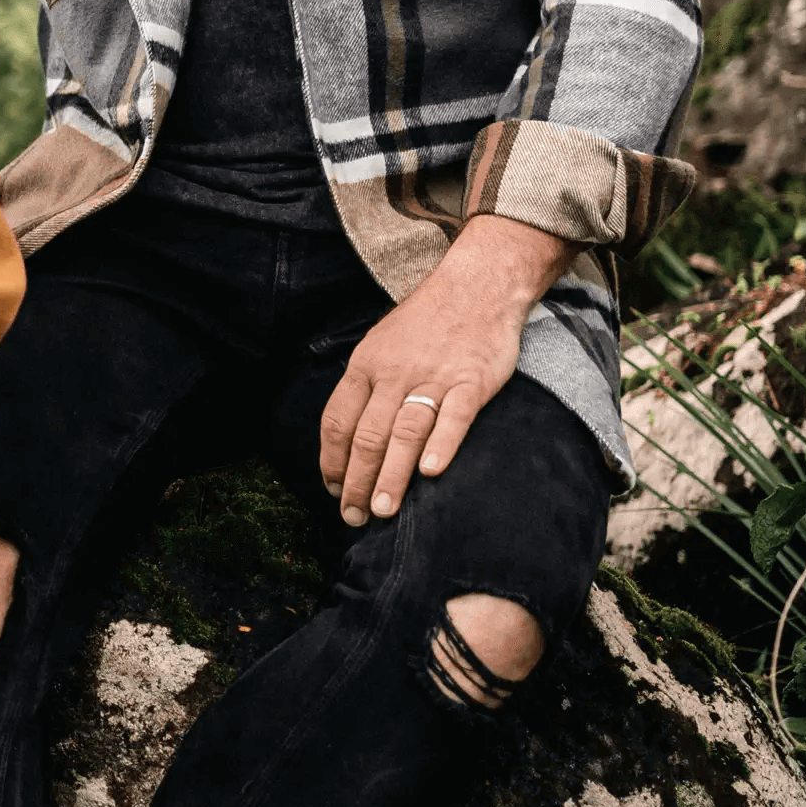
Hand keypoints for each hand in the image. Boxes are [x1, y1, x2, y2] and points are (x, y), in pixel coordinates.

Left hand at [318, 215, 574, 527]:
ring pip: (404, 432)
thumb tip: (348, 437)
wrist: (473, 288)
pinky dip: (441, 445)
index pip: (337, 420)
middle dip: (357, 481)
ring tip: (384, 511)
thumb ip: (366, 388)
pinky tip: (431, 474)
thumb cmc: (425, 324)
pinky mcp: (471, 381)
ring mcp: (433, 377)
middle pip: (367, 434)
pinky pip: (454, 417)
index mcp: (365, 365)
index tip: (332, 490)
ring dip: (391, 475)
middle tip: (354, 517)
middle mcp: (393, 373)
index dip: (332, 459)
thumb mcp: (381, 346)